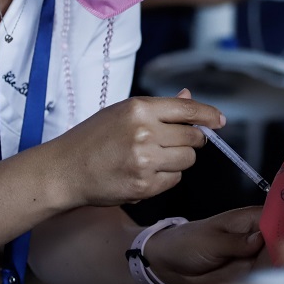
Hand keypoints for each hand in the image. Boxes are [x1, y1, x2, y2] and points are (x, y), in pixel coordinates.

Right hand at [45, 88, 223, 207]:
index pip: (187, 109)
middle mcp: (145, 133)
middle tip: (175, 143)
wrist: (65, 170)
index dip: (208, 115)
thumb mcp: (122, 112)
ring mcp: (145, 161)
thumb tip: (189, 98)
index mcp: (139, 108)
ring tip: (154, 158)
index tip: (219, 120)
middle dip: (192, 140)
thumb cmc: (92, 139)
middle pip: (193, 137)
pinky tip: (145, 173)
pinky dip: (166, 177)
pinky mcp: (144, 185)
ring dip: (178, 160)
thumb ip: (160, 108)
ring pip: (187, 160)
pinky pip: (174, 180)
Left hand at [144, 206, 263, 283]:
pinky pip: (270, 282)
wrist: (172, 267)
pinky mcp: (256, 277)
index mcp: (255, 219)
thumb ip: (237, 242)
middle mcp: (264, 237)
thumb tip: (262, 239)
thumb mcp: (212, 242)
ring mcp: (261, 259)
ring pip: (283, 265)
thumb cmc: (189, 244)